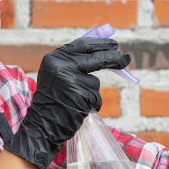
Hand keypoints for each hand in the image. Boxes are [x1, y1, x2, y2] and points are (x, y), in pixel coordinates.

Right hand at [4, 37, 130, 168]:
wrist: (42, 125)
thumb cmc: (53, 99)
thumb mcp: (57, 74)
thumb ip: (76, 62)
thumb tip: (105, 51)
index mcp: (55, 58)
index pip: (83, 44)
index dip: (101, 44)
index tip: (114, 45)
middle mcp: (62, 66)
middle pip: (96, 58)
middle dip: (114, 59)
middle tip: (126, 59)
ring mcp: (71, 81)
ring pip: (95, 82)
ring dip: (92, 92)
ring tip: (76, 100)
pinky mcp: (80, 96)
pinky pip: (95, 97)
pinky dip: (92, 103)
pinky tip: (78, 108)